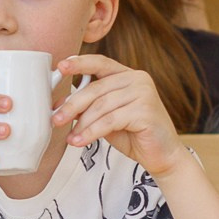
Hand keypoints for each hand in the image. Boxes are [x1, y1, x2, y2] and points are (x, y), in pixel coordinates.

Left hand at [50, 54, 182, 175]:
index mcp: (128, 75)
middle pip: (96, 88)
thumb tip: (60, 104)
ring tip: (71, 138)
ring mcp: (143, 93)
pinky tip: (81, 141)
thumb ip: (89, 106)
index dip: (79, 63)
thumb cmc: (134, 135)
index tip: (61, 66)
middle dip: (72, 105)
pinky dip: (92, 132)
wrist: (162, 156)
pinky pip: (110, 120)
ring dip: (82, 124)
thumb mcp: (107, 117)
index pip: (100, 63)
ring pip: (101, 106)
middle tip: (55, 119)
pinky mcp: (145, 111)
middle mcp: (138, 79)